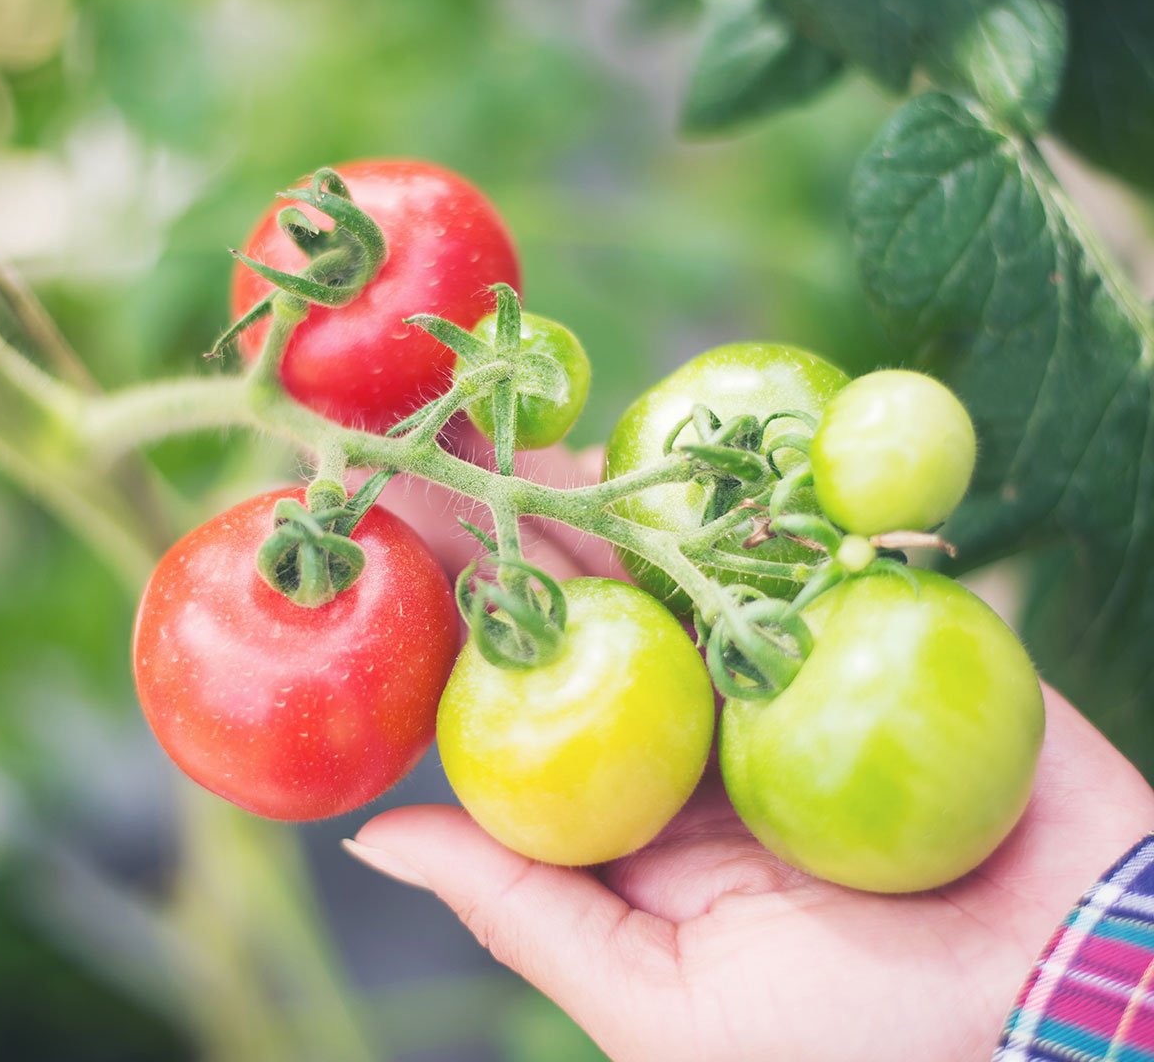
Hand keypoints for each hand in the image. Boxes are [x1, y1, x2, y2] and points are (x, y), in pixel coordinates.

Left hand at [348, 440, 1153, 1061]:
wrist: (1067, 1014)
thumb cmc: (860, 1048)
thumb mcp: (657, 999)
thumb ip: (522, 909)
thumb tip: (373, 839)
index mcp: (652, 801)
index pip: (547, 687)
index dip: (479, 614)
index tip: (414, 542)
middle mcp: (716, 726)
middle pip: (614, 610)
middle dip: (537, 535)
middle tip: (463, 459)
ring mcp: (801, 671)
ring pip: (702, 568)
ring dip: (629, 505)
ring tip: (548, 441)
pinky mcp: (888, 636)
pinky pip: (815, 556)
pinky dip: (761, 505)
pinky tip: (693, 454)